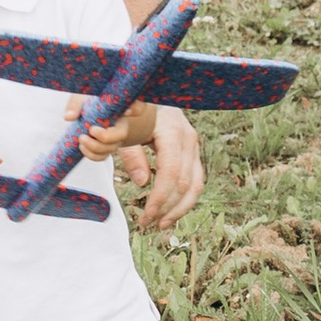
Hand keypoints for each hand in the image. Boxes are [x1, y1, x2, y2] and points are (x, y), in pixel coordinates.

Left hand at [71, 97, 154, 158]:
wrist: (85, 112)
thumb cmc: (86, 100)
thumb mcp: (81, 97)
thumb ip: (75, 104)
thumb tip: (68, 117)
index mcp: (119, 107)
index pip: (137, 106)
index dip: (137, 109)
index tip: (127, 111)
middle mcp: (120, 123)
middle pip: (121, 134)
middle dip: (105, 137)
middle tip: (90, 130)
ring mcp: (114, 138)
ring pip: (111, 148)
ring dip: (95, 148)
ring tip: (81, 139)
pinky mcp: (106, 147)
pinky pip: (103, 156)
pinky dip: (91, 155)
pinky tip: (82, 147)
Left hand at [131, 102, 204, 229]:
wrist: (148, 96)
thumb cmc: (132, 112)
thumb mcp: (125, 130)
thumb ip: (131, 154)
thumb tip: (143, 182)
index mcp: (172, 129)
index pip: (171, 171)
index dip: (160, 196)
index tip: (147, 215)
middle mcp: (189, 138)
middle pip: (184, 182)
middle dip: (166, 206)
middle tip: (146, 223)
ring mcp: (194, 146)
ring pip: (195, 185)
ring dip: (179, 209)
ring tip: (160, 224)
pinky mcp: (193, 154)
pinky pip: (195, 181)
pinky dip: (184, 200)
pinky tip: (170, 213)